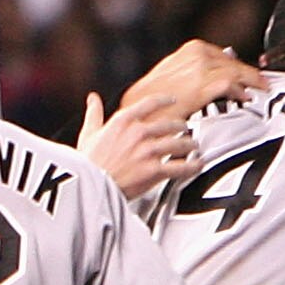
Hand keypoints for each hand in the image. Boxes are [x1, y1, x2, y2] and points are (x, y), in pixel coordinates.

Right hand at [80, 92, 199, 195]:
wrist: (89, 185)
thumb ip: (94, 113)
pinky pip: (181, 166)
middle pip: (170, 124)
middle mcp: (139, 132)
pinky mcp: (154, 170)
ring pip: (179, 143)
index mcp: (123, 121)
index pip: (151, 103)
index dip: (165, 100)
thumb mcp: (88, 133)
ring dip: (189, 145)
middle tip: (185, 129)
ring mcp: (148, 151)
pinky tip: (196, 165)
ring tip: (193, 147)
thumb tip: (93, 98)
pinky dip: (192, 166)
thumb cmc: (87, 162)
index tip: (172, 100)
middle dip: (181, 127)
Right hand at [121, 37, 264, 119]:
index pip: (222, 55)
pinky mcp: (203, 87)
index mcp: (190, 49)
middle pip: (233, 63)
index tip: (245, 73)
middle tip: (260, 83)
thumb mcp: (166, 76)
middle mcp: (197, 55)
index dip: (237, 65)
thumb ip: (189, 70)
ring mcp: (201, 70)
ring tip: (260, 89)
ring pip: (236, 71)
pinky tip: (244, 97)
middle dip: (247, 73)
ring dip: (251, 81)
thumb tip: (209, 69)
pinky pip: (231, 85)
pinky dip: (240, 90)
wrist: (138, 111)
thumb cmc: (148, 99)